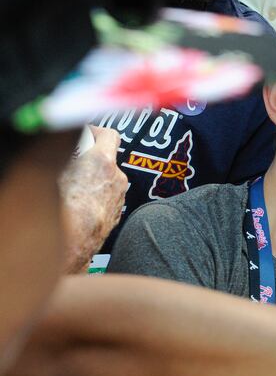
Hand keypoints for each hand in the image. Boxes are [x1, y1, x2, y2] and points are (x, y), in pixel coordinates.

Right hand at [59, 127, 127, 273]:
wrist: (71, 244)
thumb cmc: (62, 209)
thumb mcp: (56, 170)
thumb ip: (65, 153)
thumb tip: (60, 145)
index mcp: (102, 162)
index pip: (110, 135)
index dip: (97, 131)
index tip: (86, 133)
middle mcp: (117, 178)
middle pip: (108, 158)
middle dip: (92, 158)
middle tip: (73, 161)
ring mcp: (119, 197)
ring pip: (107, 180)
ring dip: (94, 179)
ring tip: (72, 186)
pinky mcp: (116, 214)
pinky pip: (107, 197)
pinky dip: (96, 196)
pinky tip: (79, 203)